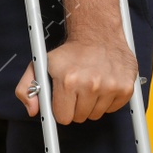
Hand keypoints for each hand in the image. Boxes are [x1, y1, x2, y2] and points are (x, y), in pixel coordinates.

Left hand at [15, 37, 136, 124]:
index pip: (63, 118)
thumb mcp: (40, 65)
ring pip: (96, 115)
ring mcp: (110, 86)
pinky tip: (103, 85)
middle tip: (77, 89)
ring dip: (92, 104)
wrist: (98, 33)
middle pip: (80, 118)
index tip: (63, 100)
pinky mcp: (126, 87)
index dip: (62, 109)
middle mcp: (91, 84)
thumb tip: (33, 110)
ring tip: (90, 84)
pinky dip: (107, 101)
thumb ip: (27, 88)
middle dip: (76, 107)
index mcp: (69, 81)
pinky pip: (112, 109)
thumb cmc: (70, 52)